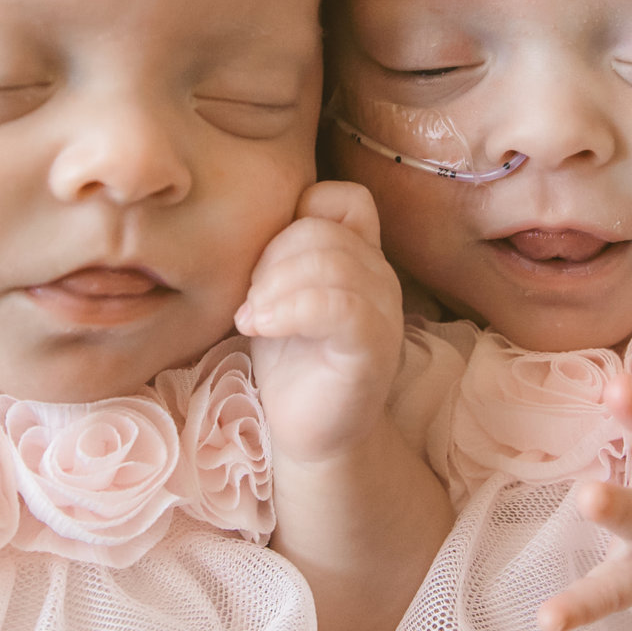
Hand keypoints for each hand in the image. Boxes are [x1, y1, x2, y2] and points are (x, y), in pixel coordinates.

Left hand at [235, 182, 406, 464]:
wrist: (309, 432)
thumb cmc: (290, 360)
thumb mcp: (280, 292)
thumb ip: (282, 252)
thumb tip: (248, 212)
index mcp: (359, 255)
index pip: (344, 198)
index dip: (296, 216)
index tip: (262, 263)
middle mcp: (379, 276)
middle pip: (322, 231)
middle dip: (270, 260)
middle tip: (249, 301)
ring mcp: (383, 311)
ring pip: (331, 262)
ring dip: (274, 287)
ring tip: (251, 318)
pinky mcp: (374, 347)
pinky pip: (338, 305)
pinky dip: (288, 310)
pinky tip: (259, 328)